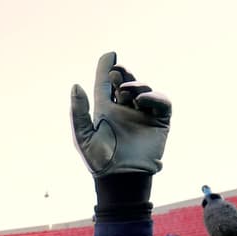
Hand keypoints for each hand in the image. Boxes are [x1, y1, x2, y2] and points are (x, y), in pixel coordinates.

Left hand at [71, 52, 171, 176]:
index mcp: (105, 110)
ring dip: (135, 85)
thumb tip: (76, 85)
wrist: (120, 179)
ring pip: (142, 89)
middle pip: (125, 82)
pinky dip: (153, 97)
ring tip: (125, 92)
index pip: (105, 83)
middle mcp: (124, 109)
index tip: (110, 55)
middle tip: (116, 72)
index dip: (107, 68)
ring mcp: (142, 114)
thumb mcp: (83, 136)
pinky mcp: (159, 121)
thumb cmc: (99, 161)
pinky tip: (141, 100)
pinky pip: (161, 102)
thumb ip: (78, 111)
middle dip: (122, 73)